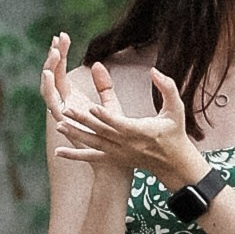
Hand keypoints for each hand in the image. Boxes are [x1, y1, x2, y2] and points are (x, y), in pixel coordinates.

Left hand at [41, 32, 207, 193]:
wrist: (173, 162)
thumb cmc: (174, 132)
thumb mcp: (176, 108)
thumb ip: (168, 88)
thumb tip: (155, 71)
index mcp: (140, 131)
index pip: (119, 123)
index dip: (106, 115)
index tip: (92, 107)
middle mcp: (126, 143)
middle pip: (101, 131)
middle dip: (83, 121)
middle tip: (66, 110)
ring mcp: (118, 153)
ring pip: (93, 143)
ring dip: (75, 135)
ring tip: (59, 126)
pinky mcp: (114, 158)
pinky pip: (92, 157)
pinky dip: (75, 155)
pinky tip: (58, 152)